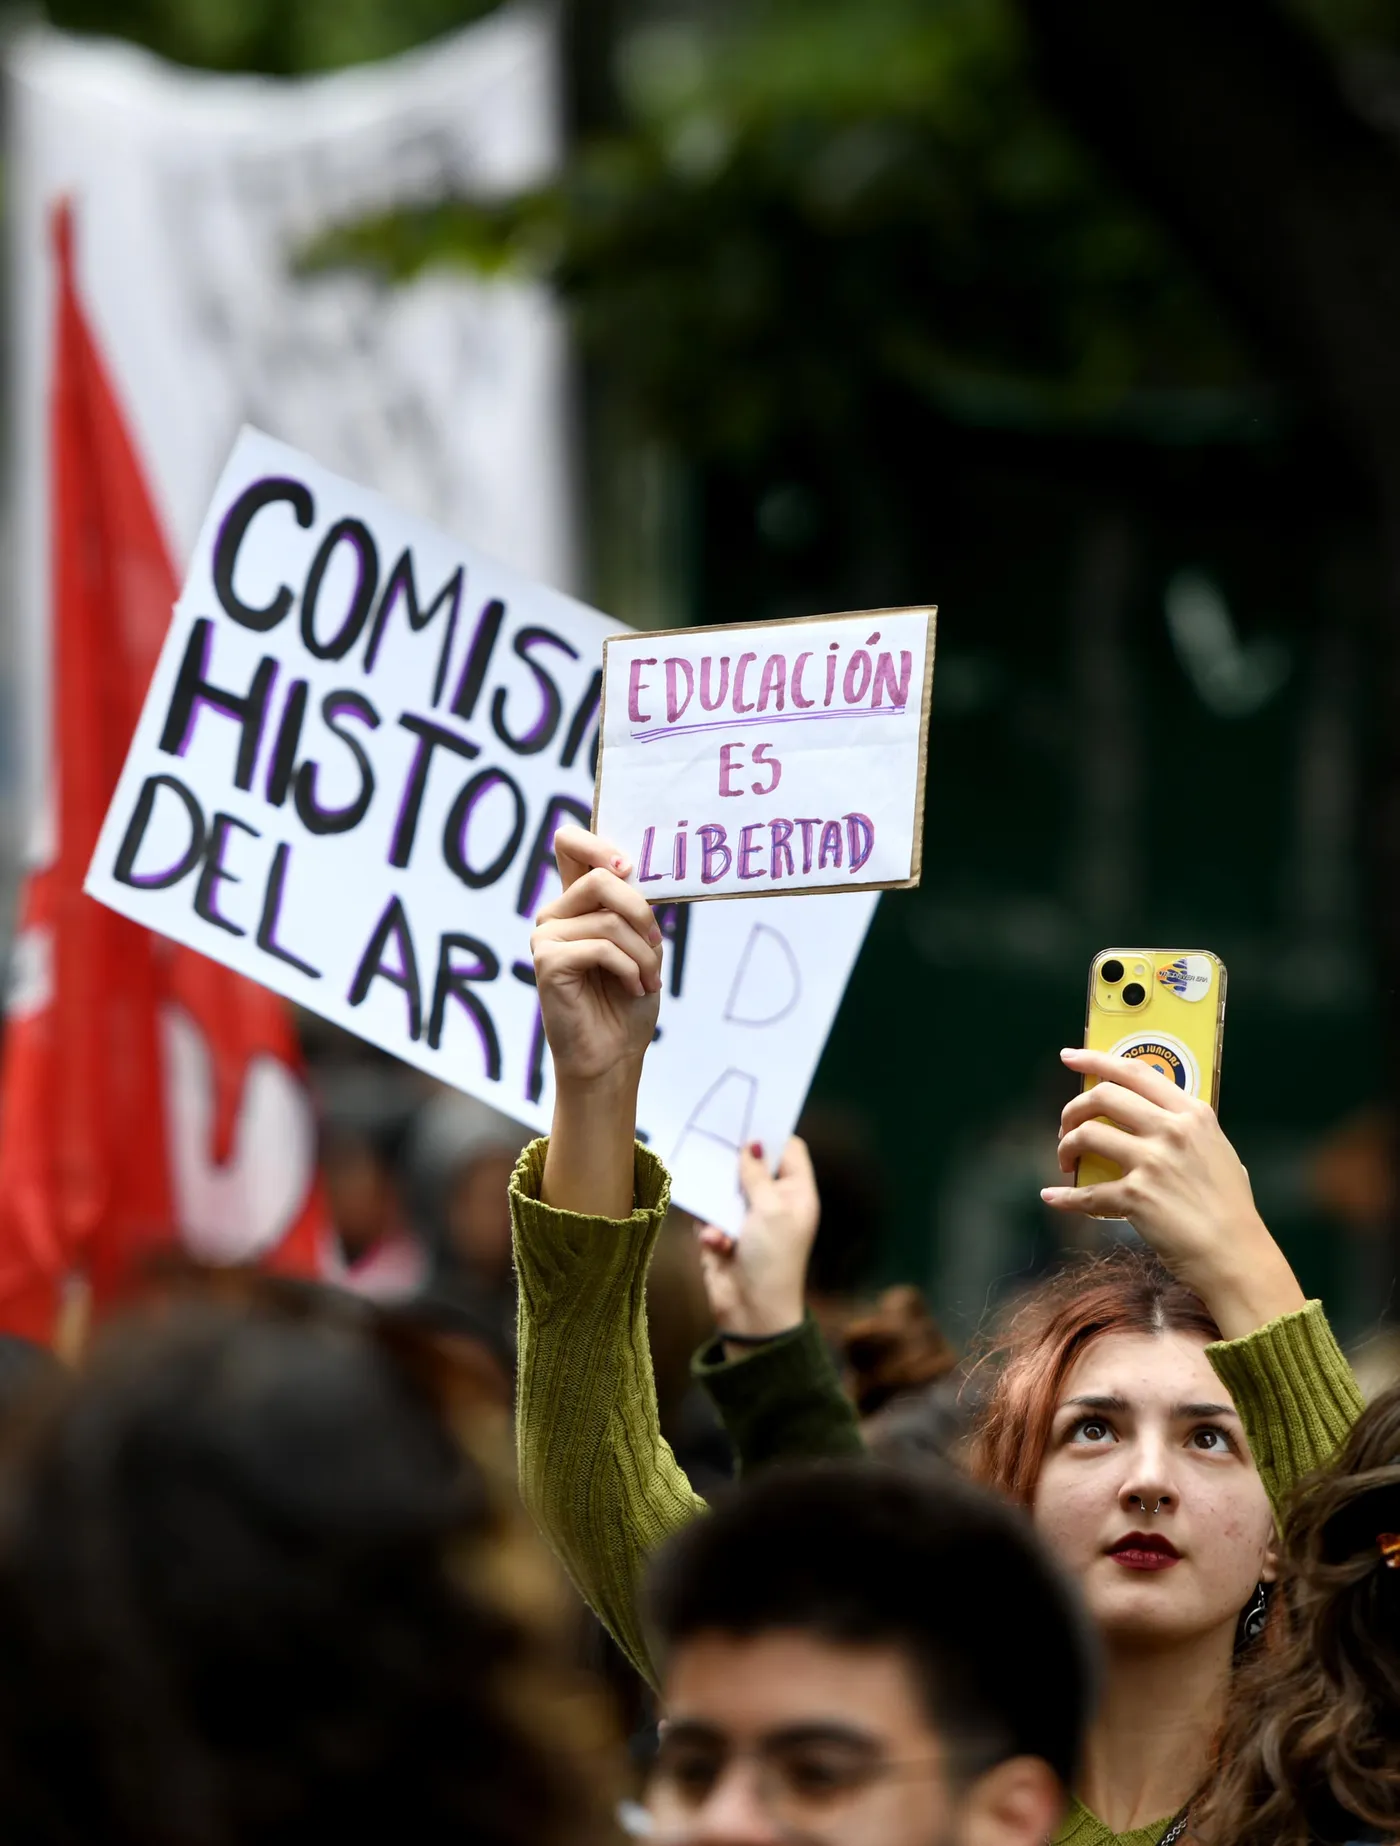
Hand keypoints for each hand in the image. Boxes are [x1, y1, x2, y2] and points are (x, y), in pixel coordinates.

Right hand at [532, 825, 662, 1085]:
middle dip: (642, 912)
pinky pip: (602, 947)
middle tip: (658, 945)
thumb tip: (635, 871)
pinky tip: (633, 988)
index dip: (597, 842)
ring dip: (644, 952)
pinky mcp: (547, 961)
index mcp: (576, 902)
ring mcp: (546, 936)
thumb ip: (633, 905)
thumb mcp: (642, 942)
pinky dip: (630, 968)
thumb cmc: (628, 999)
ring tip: (649, 978)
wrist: (614, 1054)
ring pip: (610, 918)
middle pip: (602, 876)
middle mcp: (555, 913)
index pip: (569, 843)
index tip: (629, 866)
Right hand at [696, 1139, 819, 1356]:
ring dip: (718, 1199)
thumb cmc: (772, 1259)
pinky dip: (710, 1226)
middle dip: (734, 1161)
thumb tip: (752, 1145)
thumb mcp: (770, 1210)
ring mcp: (747, 1218)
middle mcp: (774, 1201)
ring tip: (716, 1205)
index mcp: (797, 1193)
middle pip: (752, 1165)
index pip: (788, 1151)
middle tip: (716, 1139)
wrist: (751, 1313)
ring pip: (724, 1187)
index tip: (747, 1117)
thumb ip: (757, 1174)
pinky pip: (708, 1214)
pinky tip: (716, 1243)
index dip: (771, 1134)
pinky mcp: (722, 1232)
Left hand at [1042, 1047, 1304, 1338]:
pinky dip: (1064, 1197)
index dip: (1095, 1060)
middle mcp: (1171, 1129)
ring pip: (1087, 1135)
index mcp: (1192, 1113)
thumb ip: (1186, 1130)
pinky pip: (1086, 1192)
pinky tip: (1053, 1198)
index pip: (1135, 1071)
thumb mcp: (1217, 1151)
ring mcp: (1152, 1162)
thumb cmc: (1230, 1207)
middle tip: (1065, 1125)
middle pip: (1103, 1097)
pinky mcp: (1136, 1197)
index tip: (1070, 1057)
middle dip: (1073, 1108)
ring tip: (1067, 1161)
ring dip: (1066, 1146)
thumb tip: (1153, 1118)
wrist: (1236, 1254)